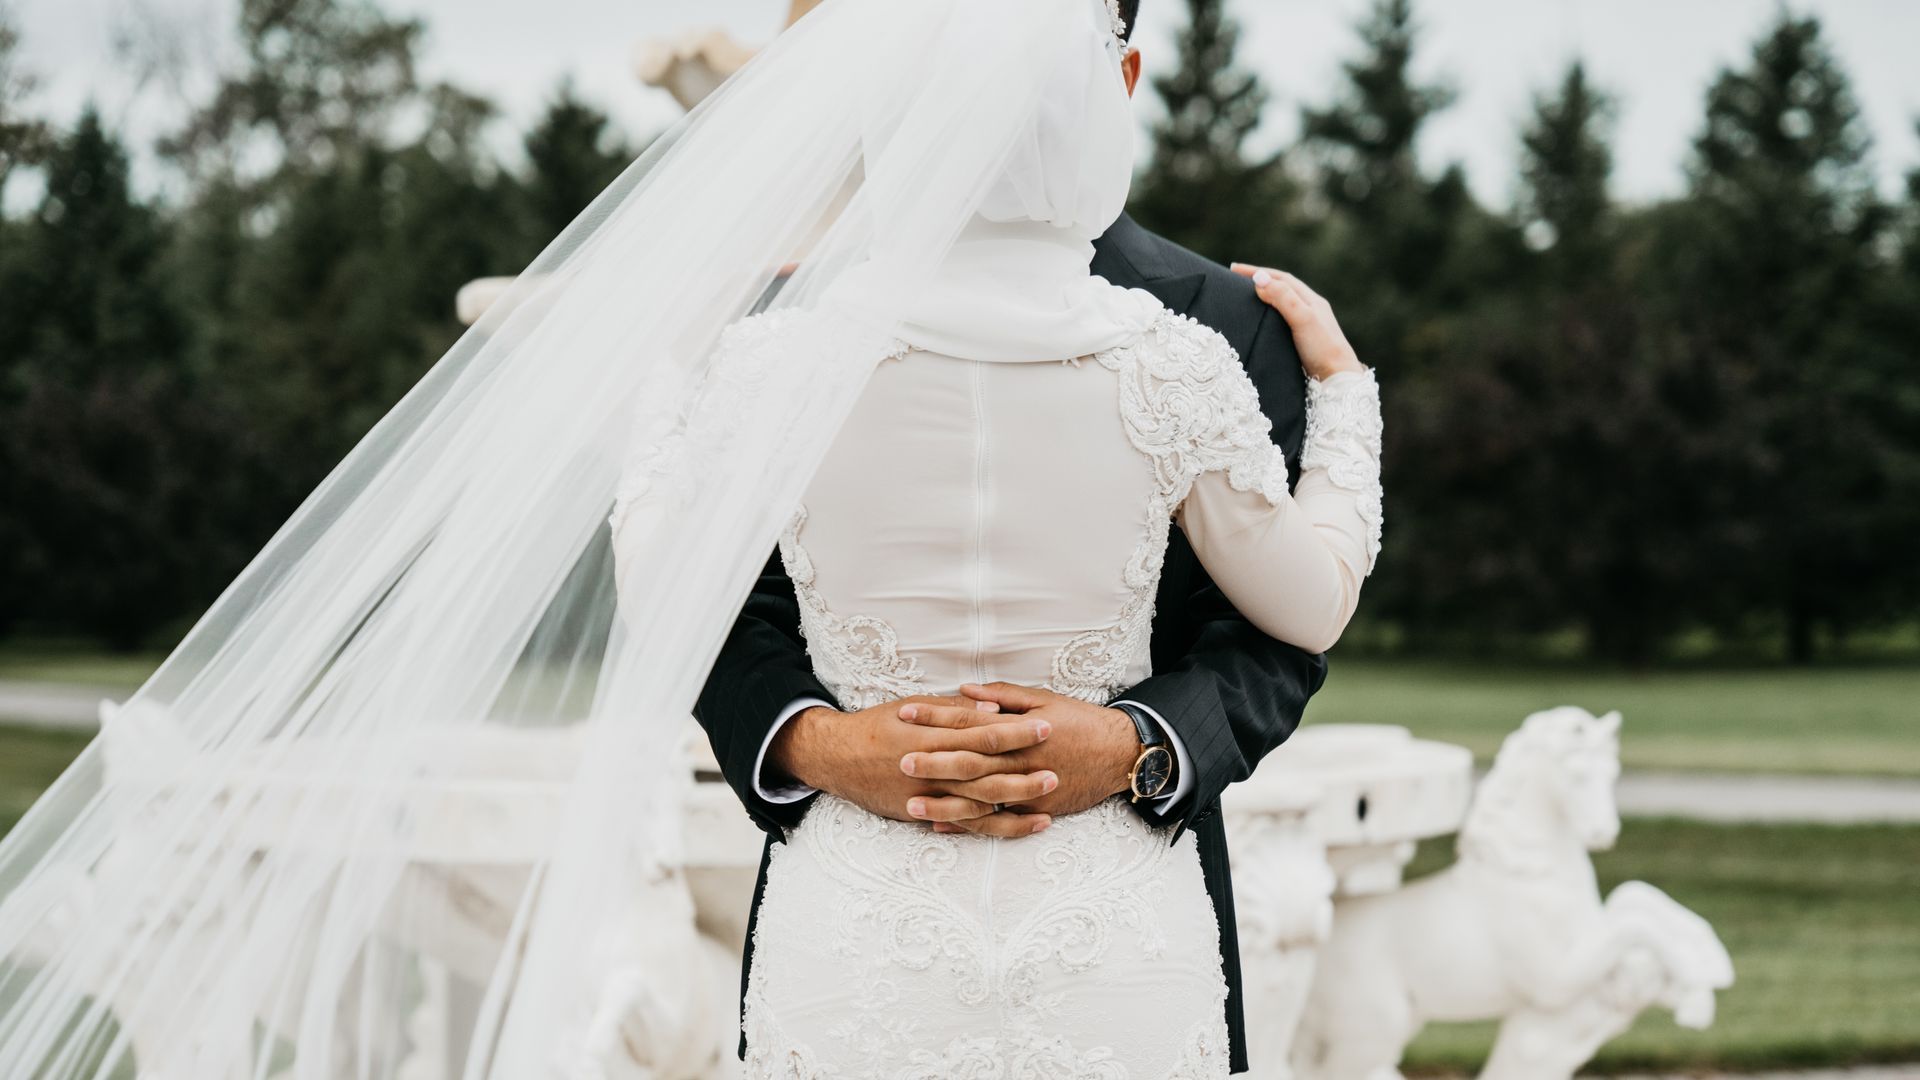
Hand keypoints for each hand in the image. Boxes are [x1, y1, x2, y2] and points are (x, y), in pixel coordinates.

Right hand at [768, 694, 1055, 832]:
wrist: (836, 757)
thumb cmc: (877, 725)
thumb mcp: (912, 707)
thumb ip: (952, 711)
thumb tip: (992, 709)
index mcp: (930, 734)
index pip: (979, 732)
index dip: (1014, 731)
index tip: (1044, 726)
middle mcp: (928, 767)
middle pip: (983, 771)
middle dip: (1021, 771)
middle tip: (1054, 769)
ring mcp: (924, 795)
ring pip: (976, 804)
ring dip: (1012, 804)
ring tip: (1046, 804)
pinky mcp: (920, 814)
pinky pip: (961, 824)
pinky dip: (990, 826)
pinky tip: (1018, 825)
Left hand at [897, 682, 1141, 834]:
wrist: (1119, 754)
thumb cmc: (1080, 721)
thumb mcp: (1043, 698)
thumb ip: (1002, 695)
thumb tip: (965, 689)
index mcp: (1018, 729)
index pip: (968, 721)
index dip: (935, 717)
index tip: (905, 713)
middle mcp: (1019, 760)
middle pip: (969, 762)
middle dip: (932, 761)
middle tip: (899, 760)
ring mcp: (1027, 790)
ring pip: (979, 799)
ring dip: (944, 803)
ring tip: (911, 805)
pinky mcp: (1036, 811)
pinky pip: (998, 823)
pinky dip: (971, 825)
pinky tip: (944, 827)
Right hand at [1230, 264, 1365, 381]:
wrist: (1338, 379)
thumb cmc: (1322, 348)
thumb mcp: (1302, 318)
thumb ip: (1282, 297)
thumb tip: (1259, 279)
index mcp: (1312, 300)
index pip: (1281, 278)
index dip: (1258, 272)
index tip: (1234, 269)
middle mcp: (1311, 310)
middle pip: (1283, 288)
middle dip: (1260, 281)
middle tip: (1236, 280)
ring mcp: (1309, 326)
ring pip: (1283, 304)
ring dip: (1265, 297)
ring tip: (1245, 298)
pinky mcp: (1304, 342)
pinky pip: (1283, 320)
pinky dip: (1269, 315)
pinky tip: (1262, 322)